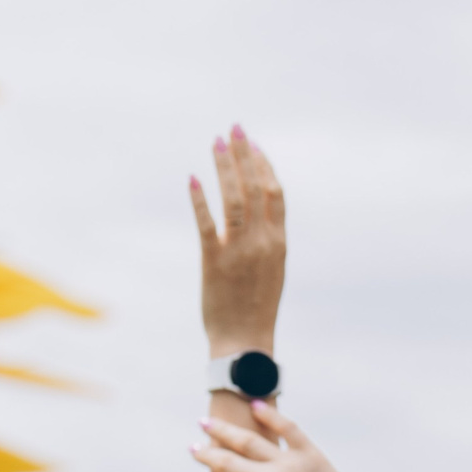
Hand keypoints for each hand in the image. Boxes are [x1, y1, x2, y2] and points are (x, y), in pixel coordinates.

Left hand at [191, 125, 283, 357]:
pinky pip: (207, 224)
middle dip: (244, 154)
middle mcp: (262, 242)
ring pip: (233, 199)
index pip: (275, 194)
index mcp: (279, 243)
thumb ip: (266, 241)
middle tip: (234, 127)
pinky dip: (200, 200)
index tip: (254, 144)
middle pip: (254, 188)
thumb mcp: (271, 270)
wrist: (244, 344)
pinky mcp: (214, 262)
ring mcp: (238, 251)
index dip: (264, 165)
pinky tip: (193, 178)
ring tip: (216, 142)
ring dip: (224, 167)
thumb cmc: (256, 310)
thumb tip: (257, 214)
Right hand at [192, 405, 391, 471]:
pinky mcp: (309, 454)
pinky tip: (256, 405)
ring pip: (248, 440)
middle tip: (194, 447)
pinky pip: (286, 428)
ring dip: (224, 430)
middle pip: (225, 460)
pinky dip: (270, 415)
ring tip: (208, 423)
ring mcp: (287, 464)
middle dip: (205, 453)